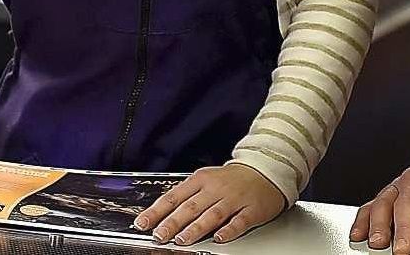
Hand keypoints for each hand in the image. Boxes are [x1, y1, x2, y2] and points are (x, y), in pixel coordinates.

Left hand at [133, 163, 287, 244]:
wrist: (265, 170)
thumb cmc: (231, 179)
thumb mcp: (206, 180)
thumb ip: (187, 196)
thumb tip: (162, 213)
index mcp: (201, 180)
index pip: (174, 196)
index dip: (157, 210)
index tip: (143, 222)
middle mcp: (215, 188)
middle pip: (190, 207)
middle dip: (172, 222)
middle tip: (159, 235)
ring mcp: (234, 199)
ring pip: (212, 214)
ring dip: (195, 228)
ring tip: (182, 239)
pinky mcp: (251, 210)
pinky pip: (239, 221)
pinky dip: (229, 230)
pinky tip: (219, 238)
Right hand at [349, 155, 409, 254]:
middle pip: (407, 202)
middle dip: (404, 229)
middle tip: (403, 250)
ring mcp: (399, 185)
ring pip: (385, 202)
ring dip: (379, 225)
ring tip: (378, 244)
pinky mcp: (387, 195)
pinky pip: (371, 206)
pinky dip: (363, 220)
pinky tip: (359, 235)